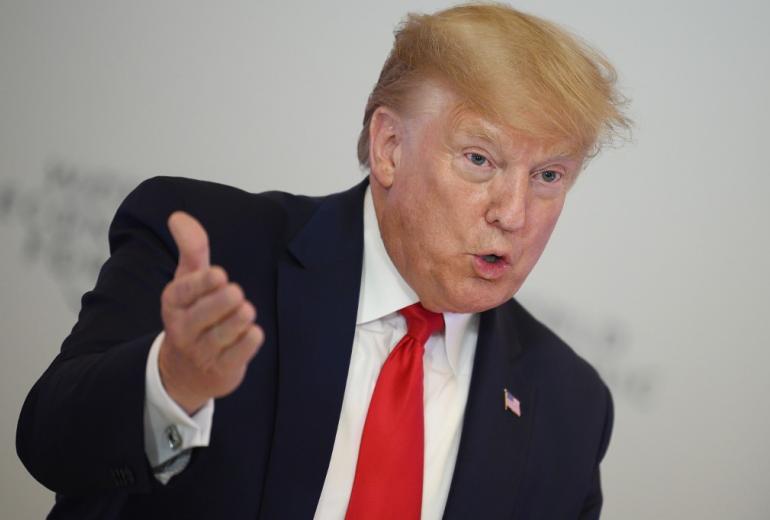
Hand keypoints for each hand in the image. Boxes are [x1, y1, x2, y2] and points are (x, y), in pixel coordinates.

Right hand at [158, 211, 263, 414]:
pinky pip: (239, 353)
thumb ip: (191, 249)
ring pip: (225, 333)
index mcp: (173, 303)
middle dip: (224, 301)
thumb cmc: (192, 314)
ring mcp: (201, 352)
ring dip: (240, 319)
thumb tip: (178, 215)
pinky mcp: (220, 370)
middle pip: (205, 313)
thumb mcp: (188, 281)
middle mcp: (183, 329)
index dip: (202, 283)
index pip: (184, 291)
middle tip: (236, 293)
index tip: (220, 275)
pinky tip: (251, 332)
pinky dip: (249, 340)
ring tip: (245, 311)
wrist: (185, 372)